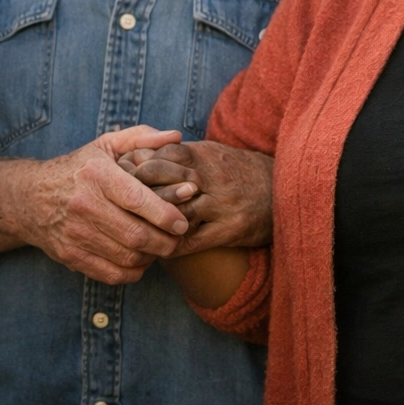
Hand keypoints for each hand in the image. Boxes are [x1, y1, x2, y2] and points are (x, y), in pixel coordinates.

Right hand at [20, 125, 189, 285]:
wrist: (30, 198)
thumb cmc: (79, 168)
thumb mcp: (106, 144)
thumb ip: (142, 136)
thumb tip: (176, 136)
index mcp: (96, 175)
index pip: (136, 199)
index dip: (165, 214)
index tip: (183, 222)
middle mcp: (84, 206)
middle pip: (135, 234)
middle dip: (166, 241)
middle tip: (180, 238)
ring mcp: (75, 234)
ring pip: (126, 256)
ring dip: (152, 256)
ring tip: (163, 246)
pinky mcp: (70, 256)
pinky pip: (111, 274)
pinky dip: (134, 271)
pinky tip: (142, 259)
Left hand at [119, 141, 272, 254]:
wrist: (283, 189)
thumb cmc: (239, 172)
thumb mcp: (212, 154)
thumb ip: (179, 155)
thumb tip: (138, 155)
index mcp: (206, 155)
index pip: (162, 155)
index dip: (138, 167)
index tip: (120, 179)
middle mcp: (214, 176)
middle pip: (165, 181)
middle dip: (140, 195)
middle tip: (120, 208)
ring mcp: (224, 202)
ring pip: (178, 211)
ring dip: (154, 223)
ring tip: (137, 232)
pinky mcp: (231, 227)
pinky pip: (194, 241)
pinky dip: (173, 247)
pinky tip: (160, 250)